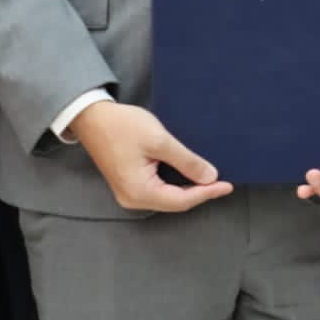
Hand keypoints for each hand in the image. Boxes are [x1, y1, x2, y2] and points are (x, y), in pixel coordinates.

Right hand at [71, 101, 233, 212]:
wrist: (92, 117)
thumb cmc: (123, 126)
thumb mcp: (160, 141)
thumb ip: (186, 161)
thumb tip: (210, 177)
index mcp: (139, 191)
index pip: (181, 200)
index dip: (207, 193)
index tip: (228, 185)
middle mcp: (132, 198)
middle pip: (175, 202)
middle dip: (199, 193)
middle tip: (223, 183)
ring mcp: (129, 193)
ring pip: (167, 197)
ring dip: (189, 190)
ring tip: (211, 181)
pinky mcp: (129, 184)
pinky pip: (158, 190)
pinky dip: (176, 185)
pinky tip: (190, 176)